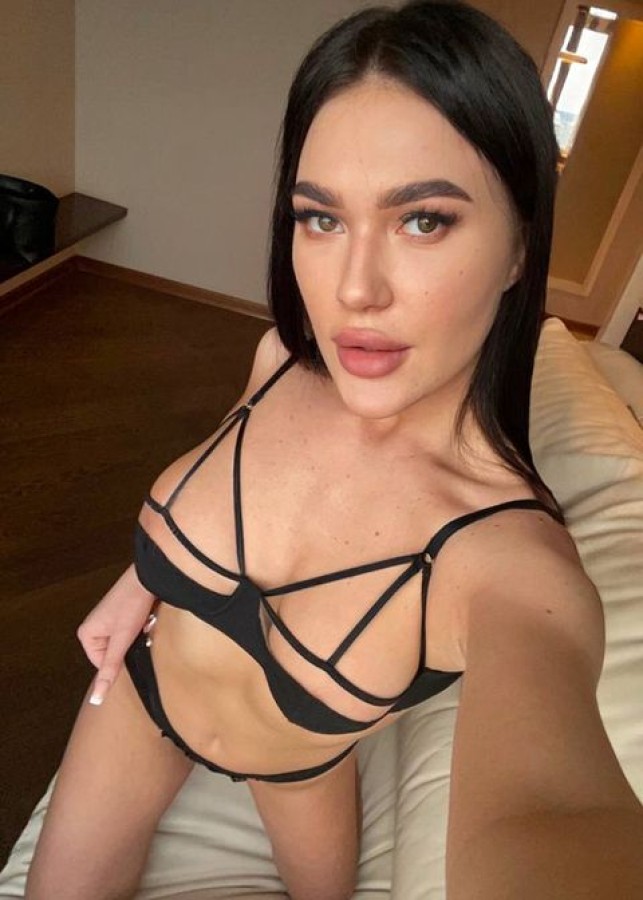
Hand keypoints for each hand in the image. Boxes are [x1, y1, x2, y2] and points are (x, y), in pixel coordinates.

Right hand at [77, 564, 156, 705]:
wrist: (149, 577)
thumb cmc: (132, 605)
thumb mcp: (121, 641)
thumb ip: (110, 670)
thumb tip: (96, 699)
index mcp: (86, 634)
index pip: (104, 665)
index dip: (122, 659)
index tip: (133, 644)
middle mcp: (93, 627)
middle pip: (114, 654)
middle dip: (131, 647)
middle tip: (139, 631)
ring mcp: (107, 620)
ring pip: (125, 643)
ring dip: (137, 638)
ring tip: (144, 623)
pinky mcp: (121, 614)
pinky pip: (130, 632)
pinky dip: (141, 628)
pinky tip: (146, 618)